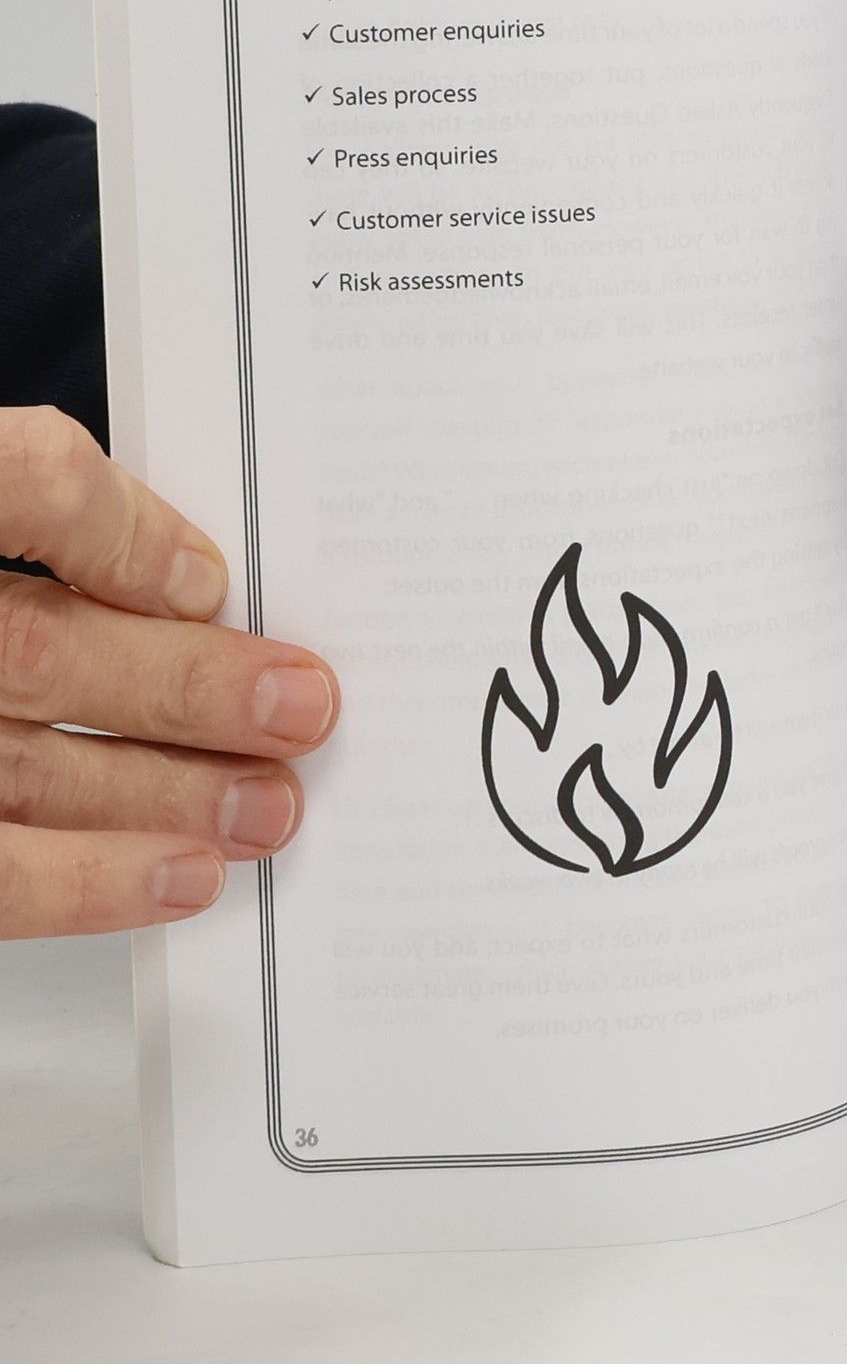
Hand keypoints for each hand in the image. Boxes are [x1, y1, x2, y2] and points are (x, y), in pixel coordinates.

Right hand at [0, 408, 337, 937]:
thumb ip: (27, 514)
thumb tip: (172, 578)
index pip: (19, 483)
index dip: (118, 529)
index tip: (206, 579)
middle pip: (38, 648)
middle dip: (185, 684)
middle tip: (302, 705)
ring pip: (20, 766)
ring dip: (162, 794)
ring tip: (267, 808)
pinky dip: (85, 880)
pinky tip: (174, 876)